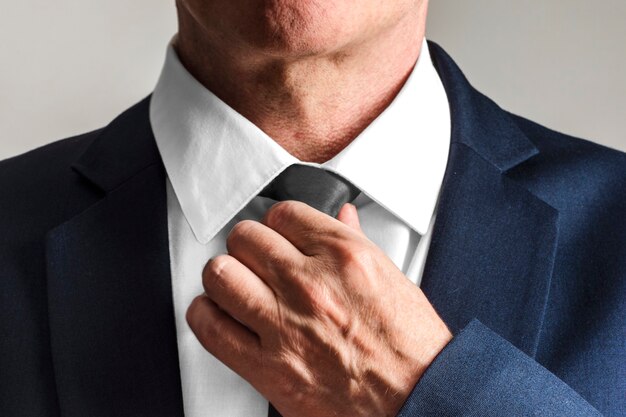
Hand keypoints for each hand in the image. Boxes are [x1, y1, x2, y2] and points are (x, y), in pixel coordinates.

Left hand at [187, 201, 451, 416]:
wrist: (419, 401)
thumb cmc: (412, 347)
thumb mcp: (391, 278)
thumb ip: (357, 241)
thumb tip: (342, 217)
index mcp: (344, 256)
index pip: (283, 213)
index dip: (276, 223)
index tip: (276, 234)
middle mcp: (310, 284)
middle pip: (245, 238)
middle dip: (248, 246)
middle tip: (255, 260)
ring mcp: (285, 324)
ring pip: (220, 274)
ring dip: (224, 276)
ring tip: (234, 285)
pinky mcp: (268, 367)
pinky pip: (210, 328)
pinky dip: (206, 315)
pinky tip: (219, 314)